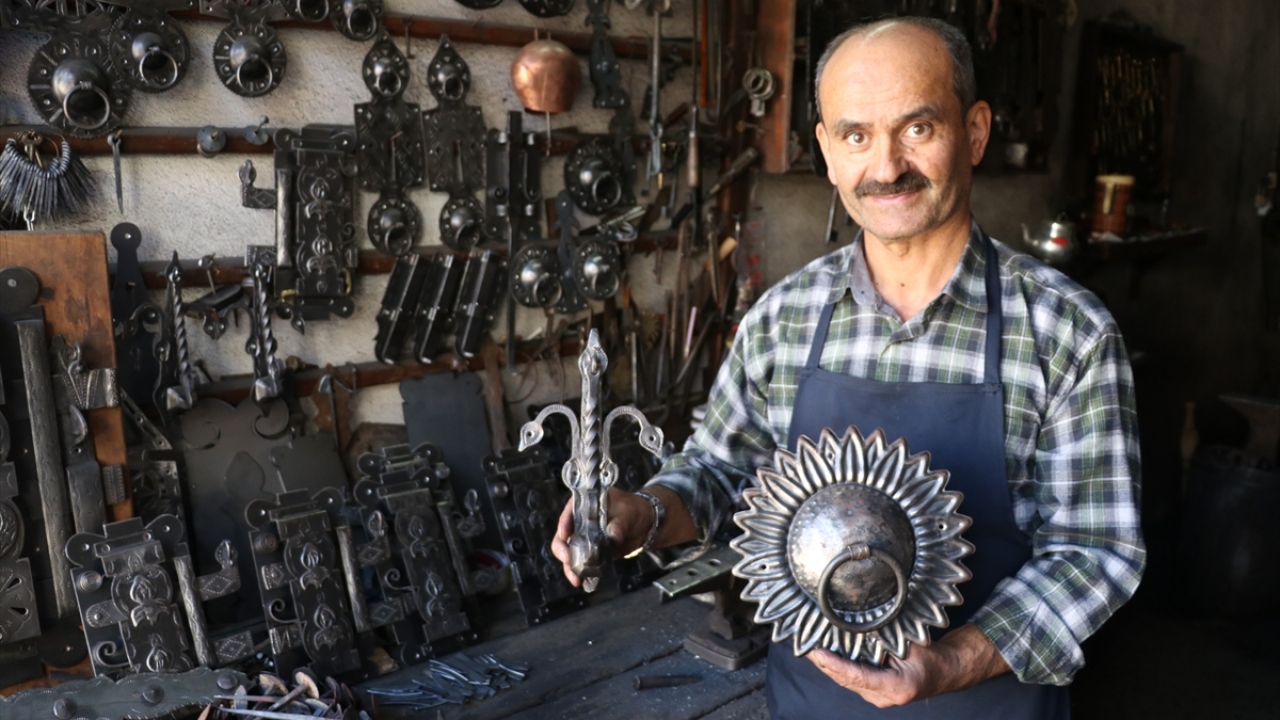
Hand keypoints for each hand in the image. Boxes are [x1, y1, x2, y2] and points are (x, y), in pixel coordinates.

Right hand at [550, 487, 656, 587]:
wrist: (646, 525)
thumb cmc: (635, 509)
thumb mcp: (628, 512)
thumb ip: (619, 523)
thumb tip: (612, 536)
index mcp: (586, 505)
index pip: (569, 512)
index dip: (564, 524)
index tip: (564, 535)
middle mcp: (581, 522)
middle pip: (564, 536)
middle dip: (563, 550)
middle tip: (567, 560)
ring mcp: (585, 539)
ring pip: (570, 553)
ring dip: (571, 566)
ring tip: (576, 578)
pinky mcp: (593, 553)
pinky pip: (583, 563)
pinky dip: (582, 573)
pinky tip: (584, 581)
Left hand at [806, 624, 1009, 707]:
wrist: (944, 672)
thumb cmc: (930, 657)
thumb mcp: (908, 643)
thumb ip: (884, 638)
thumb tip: (858, 625)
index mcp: (895, 686)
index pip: (856, 675)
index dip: (834, 664)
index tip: (817, 653)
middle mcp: (884, 698)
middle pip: (846, 680)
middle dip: (825, 664)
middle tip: (807, 647)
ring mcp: (878, 699)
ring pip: (846, 682)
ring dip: (828, 667)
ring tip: (811, 650)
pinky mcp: (874, 695)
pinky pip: (851, 681)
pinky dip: (838, 669)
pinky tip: (826, 657)